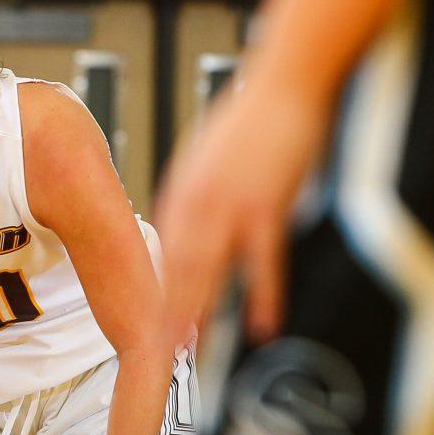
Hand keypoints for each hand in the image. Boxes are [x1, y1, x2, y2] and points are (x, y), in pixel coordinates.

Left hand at [156, 82, 333, 347]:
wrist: (285, 84)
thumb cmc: (251, 119)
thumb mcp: (207, 157)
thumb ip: (196, 194)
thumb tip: (188, 226)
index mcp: (181, 190)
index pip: (163, 249)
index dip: (156, 287)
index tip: (148, 318)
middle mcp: (196, 202)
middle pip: (176, 267)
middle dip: (165, 311)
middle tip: (156, 350)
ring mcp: (229, 206)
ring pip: (208, 269)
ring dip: (198, 311)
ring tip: (190, 349)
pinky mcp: (266, 206)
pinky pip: (262, 261)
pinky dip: (262, 296)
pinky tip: (261, 326)